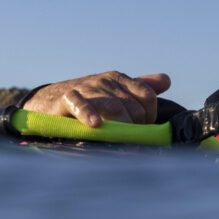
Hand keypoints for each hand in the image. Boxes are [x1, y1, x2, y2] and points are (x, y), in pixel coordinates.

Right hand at [23, 71, 171, 126]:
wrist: (52, 101)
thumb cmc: (91, 101)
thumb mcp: (117, 92)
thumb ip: (142, 88)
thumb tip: (165, 80)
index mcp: (120, 79)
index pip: (148, 97)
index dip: (149, 116)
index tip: (141, 128)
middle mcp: (105, 81)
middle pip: (133, 105)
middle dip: (134, 125)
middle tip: (128, 138)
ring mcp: (87, 88)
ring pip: (113, 106)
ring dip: (121, 124)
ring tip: (120, 138)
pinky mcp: (68, 99)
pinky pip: (81, 105)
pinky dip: (89, 114)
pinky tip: (96, 125)